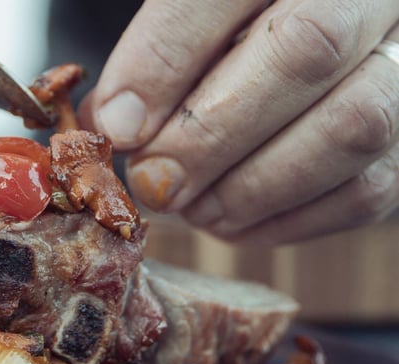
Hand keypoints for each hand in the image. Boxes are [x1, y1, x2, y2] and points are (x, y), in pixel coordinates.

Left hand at [78, 0, 398, 244]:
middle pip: (305, 51)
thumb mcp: (199, 21)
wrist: (330, 34)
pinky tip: (234, 221)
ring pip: (352, 126)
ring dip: (252, 187)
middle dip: (210, 135)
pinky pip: (369, 188)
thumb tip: (116, 124)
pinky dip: (288, 219)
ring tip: (194, 209)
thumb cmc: (243, 33)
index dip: (163, 60)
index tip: (118, 125)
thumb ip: (159, 55)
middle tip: (154, 182)